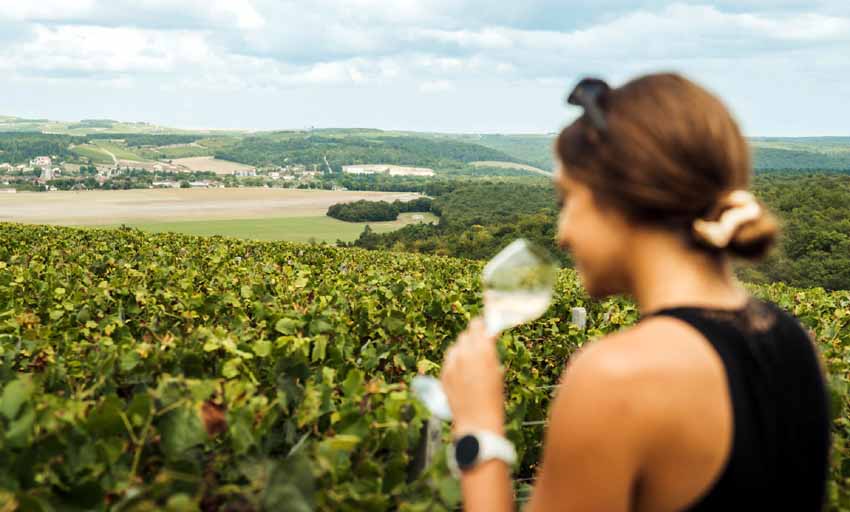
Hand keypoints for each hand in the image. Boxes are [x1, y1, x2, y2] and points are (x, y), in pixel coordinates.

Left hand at [440, 318, 504, 434]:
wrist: (477, 420)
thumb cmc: (493, 398)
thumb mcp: (497, 371)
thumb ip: (489, 353)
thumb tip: (486, 340)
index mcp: (483, 350)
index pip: (477, 325)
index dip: (481, 326)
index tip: (484, 328)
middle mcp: (465, 352)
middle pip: (465, 335)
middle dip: (472, 338)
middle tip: (478, 346)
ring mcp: (452, 363)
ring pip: (455, 347)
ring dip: (462, 350)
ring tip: (470, 362)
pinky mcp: (443, 373)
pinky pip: (449, 360)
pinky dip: (455, 362)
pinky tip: (462, 373)